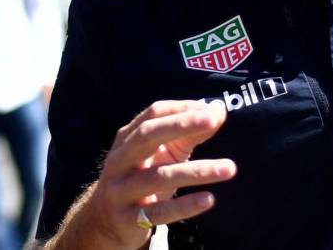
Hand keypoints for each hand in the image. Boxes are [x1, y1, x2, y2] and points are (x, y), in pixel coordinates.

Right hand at [69, 100, 235, 249]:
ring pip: (159, 176)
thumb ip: (188, 134)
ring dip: (197, 171)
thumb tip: (219, 112)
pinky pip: (159, 212)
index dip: (182, 109)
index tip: (211, 111)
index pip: (153, 114)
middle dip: (181, 125)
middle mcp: (120, 160)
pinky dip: (185, 205)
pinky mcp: (128, 219)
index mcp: (127, 139)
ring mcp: (121, 190)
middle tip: (213, 121)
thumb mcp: (160, 154)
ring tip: (229, 168)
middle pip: (147, 136)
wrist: (103, 222)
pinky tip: (209, 199)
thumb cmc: (140, 178)